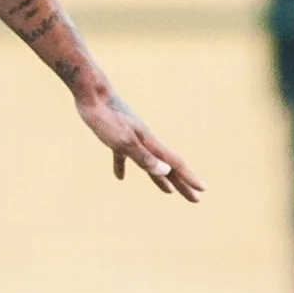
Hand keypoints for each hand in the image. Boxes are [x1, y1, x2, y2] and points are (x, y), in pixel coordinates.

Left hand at [77, 90, 204, 200]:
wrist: (91, 93)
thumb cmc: (106, 117)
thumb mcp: (123, 141)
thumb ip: (144, 157)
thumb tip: (166, 171)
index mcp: (149, 143)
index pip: (174, 165)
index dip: (189, 179)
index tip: (202, 191)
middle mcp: (145, 141)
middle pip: (167, 167)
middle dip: (182, 184)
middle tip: (196, 199)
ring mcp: (131, 138)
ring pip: (149, 163)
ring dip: (160, 178)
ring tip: (169, 192)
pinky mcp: (115, 136)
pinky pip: (123, 156)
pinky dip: (123, 167)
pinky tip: (120, 177)